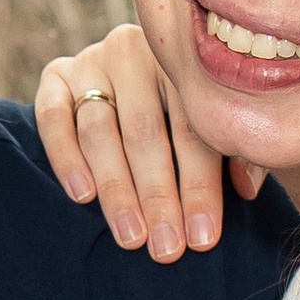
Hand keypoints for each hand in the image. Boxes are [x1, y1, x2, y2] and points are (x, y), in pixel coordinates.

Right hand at [33, 21, 261, 261]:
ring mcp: (92, 60)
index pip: (192, 129)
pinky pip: (53, 117)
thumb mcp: (214, 126)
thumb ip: (235, 153)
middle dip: (158, 197)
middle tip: (166, 247)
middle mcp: (136, 52)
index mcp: (184, 61)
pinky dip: (66, 157)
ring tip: (131, 236)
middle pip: (145, 132)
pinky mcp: (55, 75)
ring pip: (100, 130)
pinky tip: (83, 196)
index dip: (199, 186)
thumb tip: (246, 189)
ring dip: (116, 188)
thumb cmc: (181, 115)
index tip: (202, 237)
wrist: (121, 80)